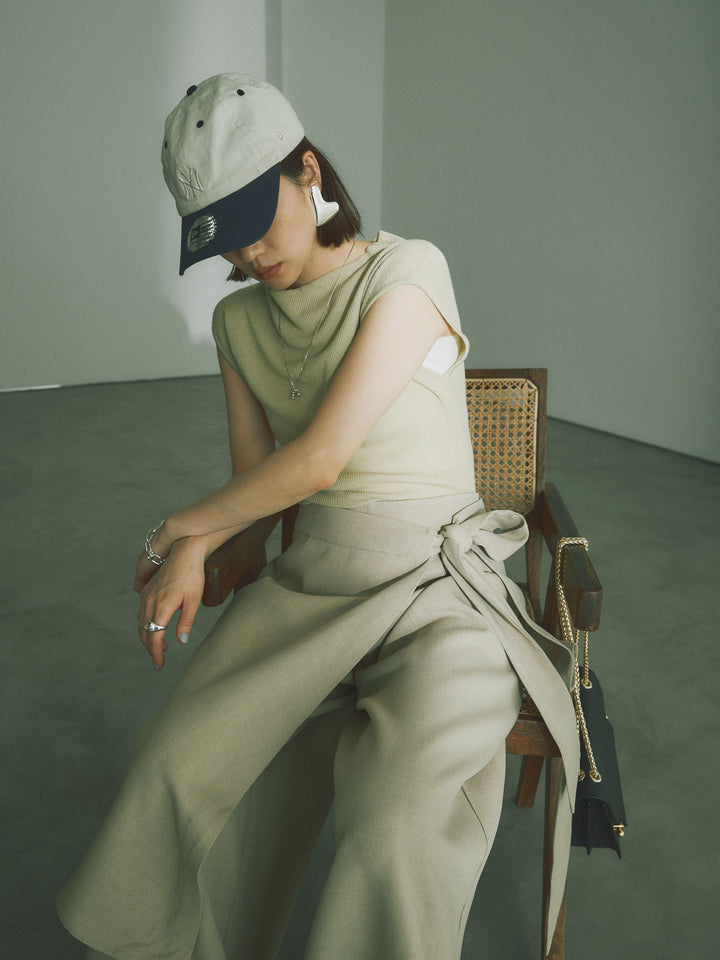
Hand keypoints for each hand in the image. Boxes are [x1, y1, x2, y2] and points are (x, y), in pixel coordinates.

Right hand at [136, 538, 205, 669]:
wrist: (183, 551)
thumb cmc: (192, 575)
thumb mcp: (193, 600)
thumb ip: (186, 622)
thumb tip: (181, 641)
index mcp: (161, 607)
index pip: (154, 637)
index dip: (155, 653)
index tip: (159, 665)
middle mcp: (149, 603)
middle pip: (144, 633)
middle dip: (151, 649)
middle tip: (160, 660)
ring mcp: (146, 596)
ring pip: (141, 624)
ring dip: (148, 637)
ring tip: (161, 647)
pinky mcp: (146, 591)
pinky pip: (142, 613)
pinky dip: (146, 625)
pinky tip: (156, 628)